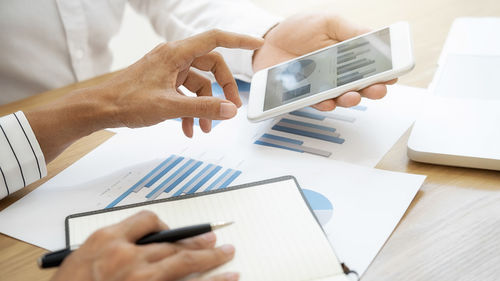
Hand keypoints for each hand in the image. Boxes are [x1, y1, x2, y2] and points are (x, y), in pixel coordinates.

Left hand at [26, 30, 262, 161]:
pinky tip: (188, 129)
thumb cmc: (126, 101)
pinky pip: (184, 93)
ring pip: (198, 85)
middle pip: (211, 67)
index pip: (216, 40)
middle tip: (231, 109)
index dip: (239, 41)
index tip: (258, 46)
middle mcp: (174, 58)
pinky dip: (190, 110)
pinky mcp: (162, 83)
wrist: (99, 109)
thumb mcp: (170, 106)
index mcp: (176, 54)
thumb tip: (230, 110)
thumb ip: (203, 109)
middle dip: (223, 90)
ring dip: (204, 107)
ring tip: (204, 129)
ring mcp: (167, 70)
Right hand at [51, 211, 237, 280]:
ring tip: (228, 256)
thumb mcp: (85, 253)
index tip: (175, 234)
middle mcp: (128, 258)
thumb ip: (116, 241)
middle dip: (198, 243)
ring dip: (211, 260)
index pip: (148, 221)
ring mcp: (142, 280)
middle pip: (174, 243)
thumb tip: (145, 238)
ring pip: (185, 265)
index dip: (165, 225)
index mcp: (110, 241)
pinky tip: (225, 279)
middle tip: (217, 242)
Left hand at [253, 13, 396, 110]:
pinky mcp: (305, 95)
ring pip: (341, 97)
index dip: (385, 72)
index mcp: (348, 55)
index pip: (372, 66)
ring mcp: (322, 85)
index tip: (394, 74)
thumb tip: (375, 37)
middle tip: (378, 89)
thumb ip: (351, 31)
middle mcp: (338, 73)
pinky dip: (323, 104)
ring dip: (350, 99)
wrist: (267, 40)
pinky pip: (317, 103)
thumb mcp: (328, 23)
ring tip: (353, 97)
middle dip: (372, 89)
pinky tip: (328, 101)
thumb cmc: (298, 29)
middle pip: (361, 85)